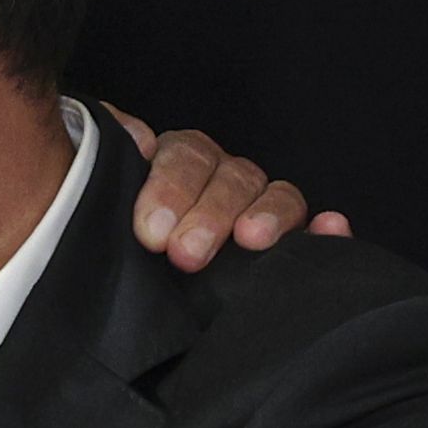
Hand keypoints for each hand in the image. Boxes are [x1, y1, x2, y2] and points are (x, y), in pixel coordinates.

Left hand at [105, 105, 355, 269]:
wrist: (113, 287)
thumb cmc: (108, 236)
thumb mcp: (95, 194)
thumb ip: (104, 159)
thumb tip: (135, 139)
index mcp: (177, 163)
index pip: (184, 156)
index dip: (171, 187)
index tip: (151, 230)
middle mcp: (222, 182)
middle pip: (231, 177)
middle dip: (210, 212)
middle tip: (186, 253)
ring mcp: (258, 211)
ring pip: (276, 197)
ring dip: (268, 215)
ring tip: (252, 240)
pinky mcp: (288, 246)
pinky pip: (312, 232)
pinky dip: (326, 232)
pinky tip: (332, 229)